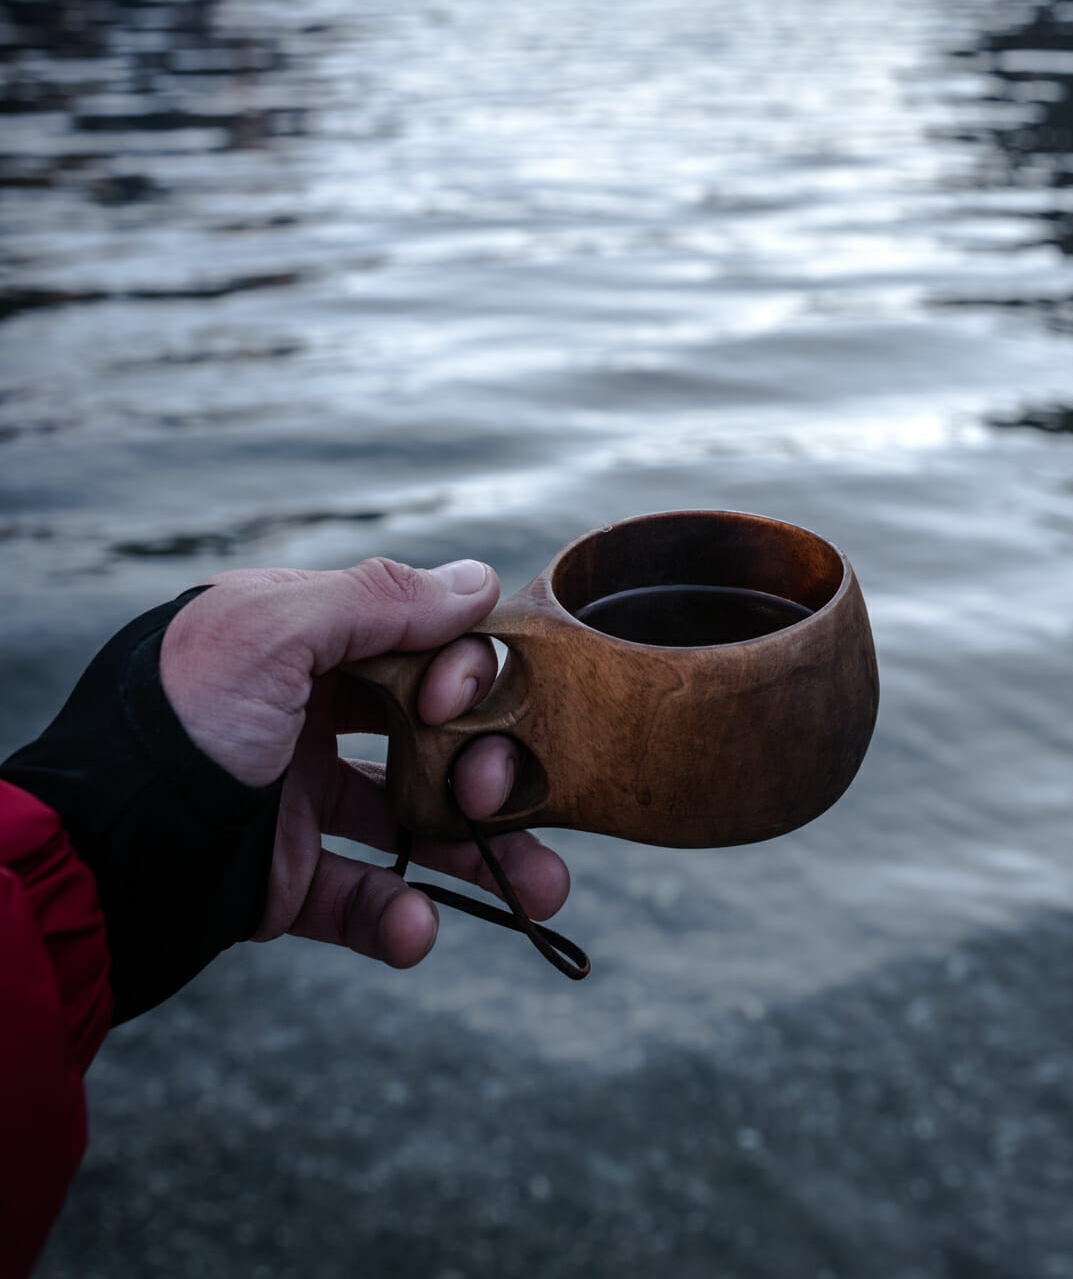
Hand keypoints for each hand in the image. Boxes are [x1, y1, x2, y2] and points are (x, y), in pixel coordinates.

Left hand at [159, 556, 567, 969]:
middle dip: (491, 766)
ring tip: (543, 892)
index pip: (415, 644)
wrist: (89, 860)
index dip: (456, 669)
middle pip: (431, 733)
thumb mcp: (267, 632)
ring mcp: (295, 800)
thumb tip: (476, 582)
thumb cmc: (172, 726)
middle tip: (507, 796)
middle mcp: (305, 715)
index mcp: (300, 643)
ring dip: (482, 854)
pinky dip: (400, 919)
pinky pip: (361, 899)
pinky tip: (420, 930)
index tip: (455, 698)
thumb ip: (375, 600)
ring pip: (413, 822)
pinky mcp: (281, 882)